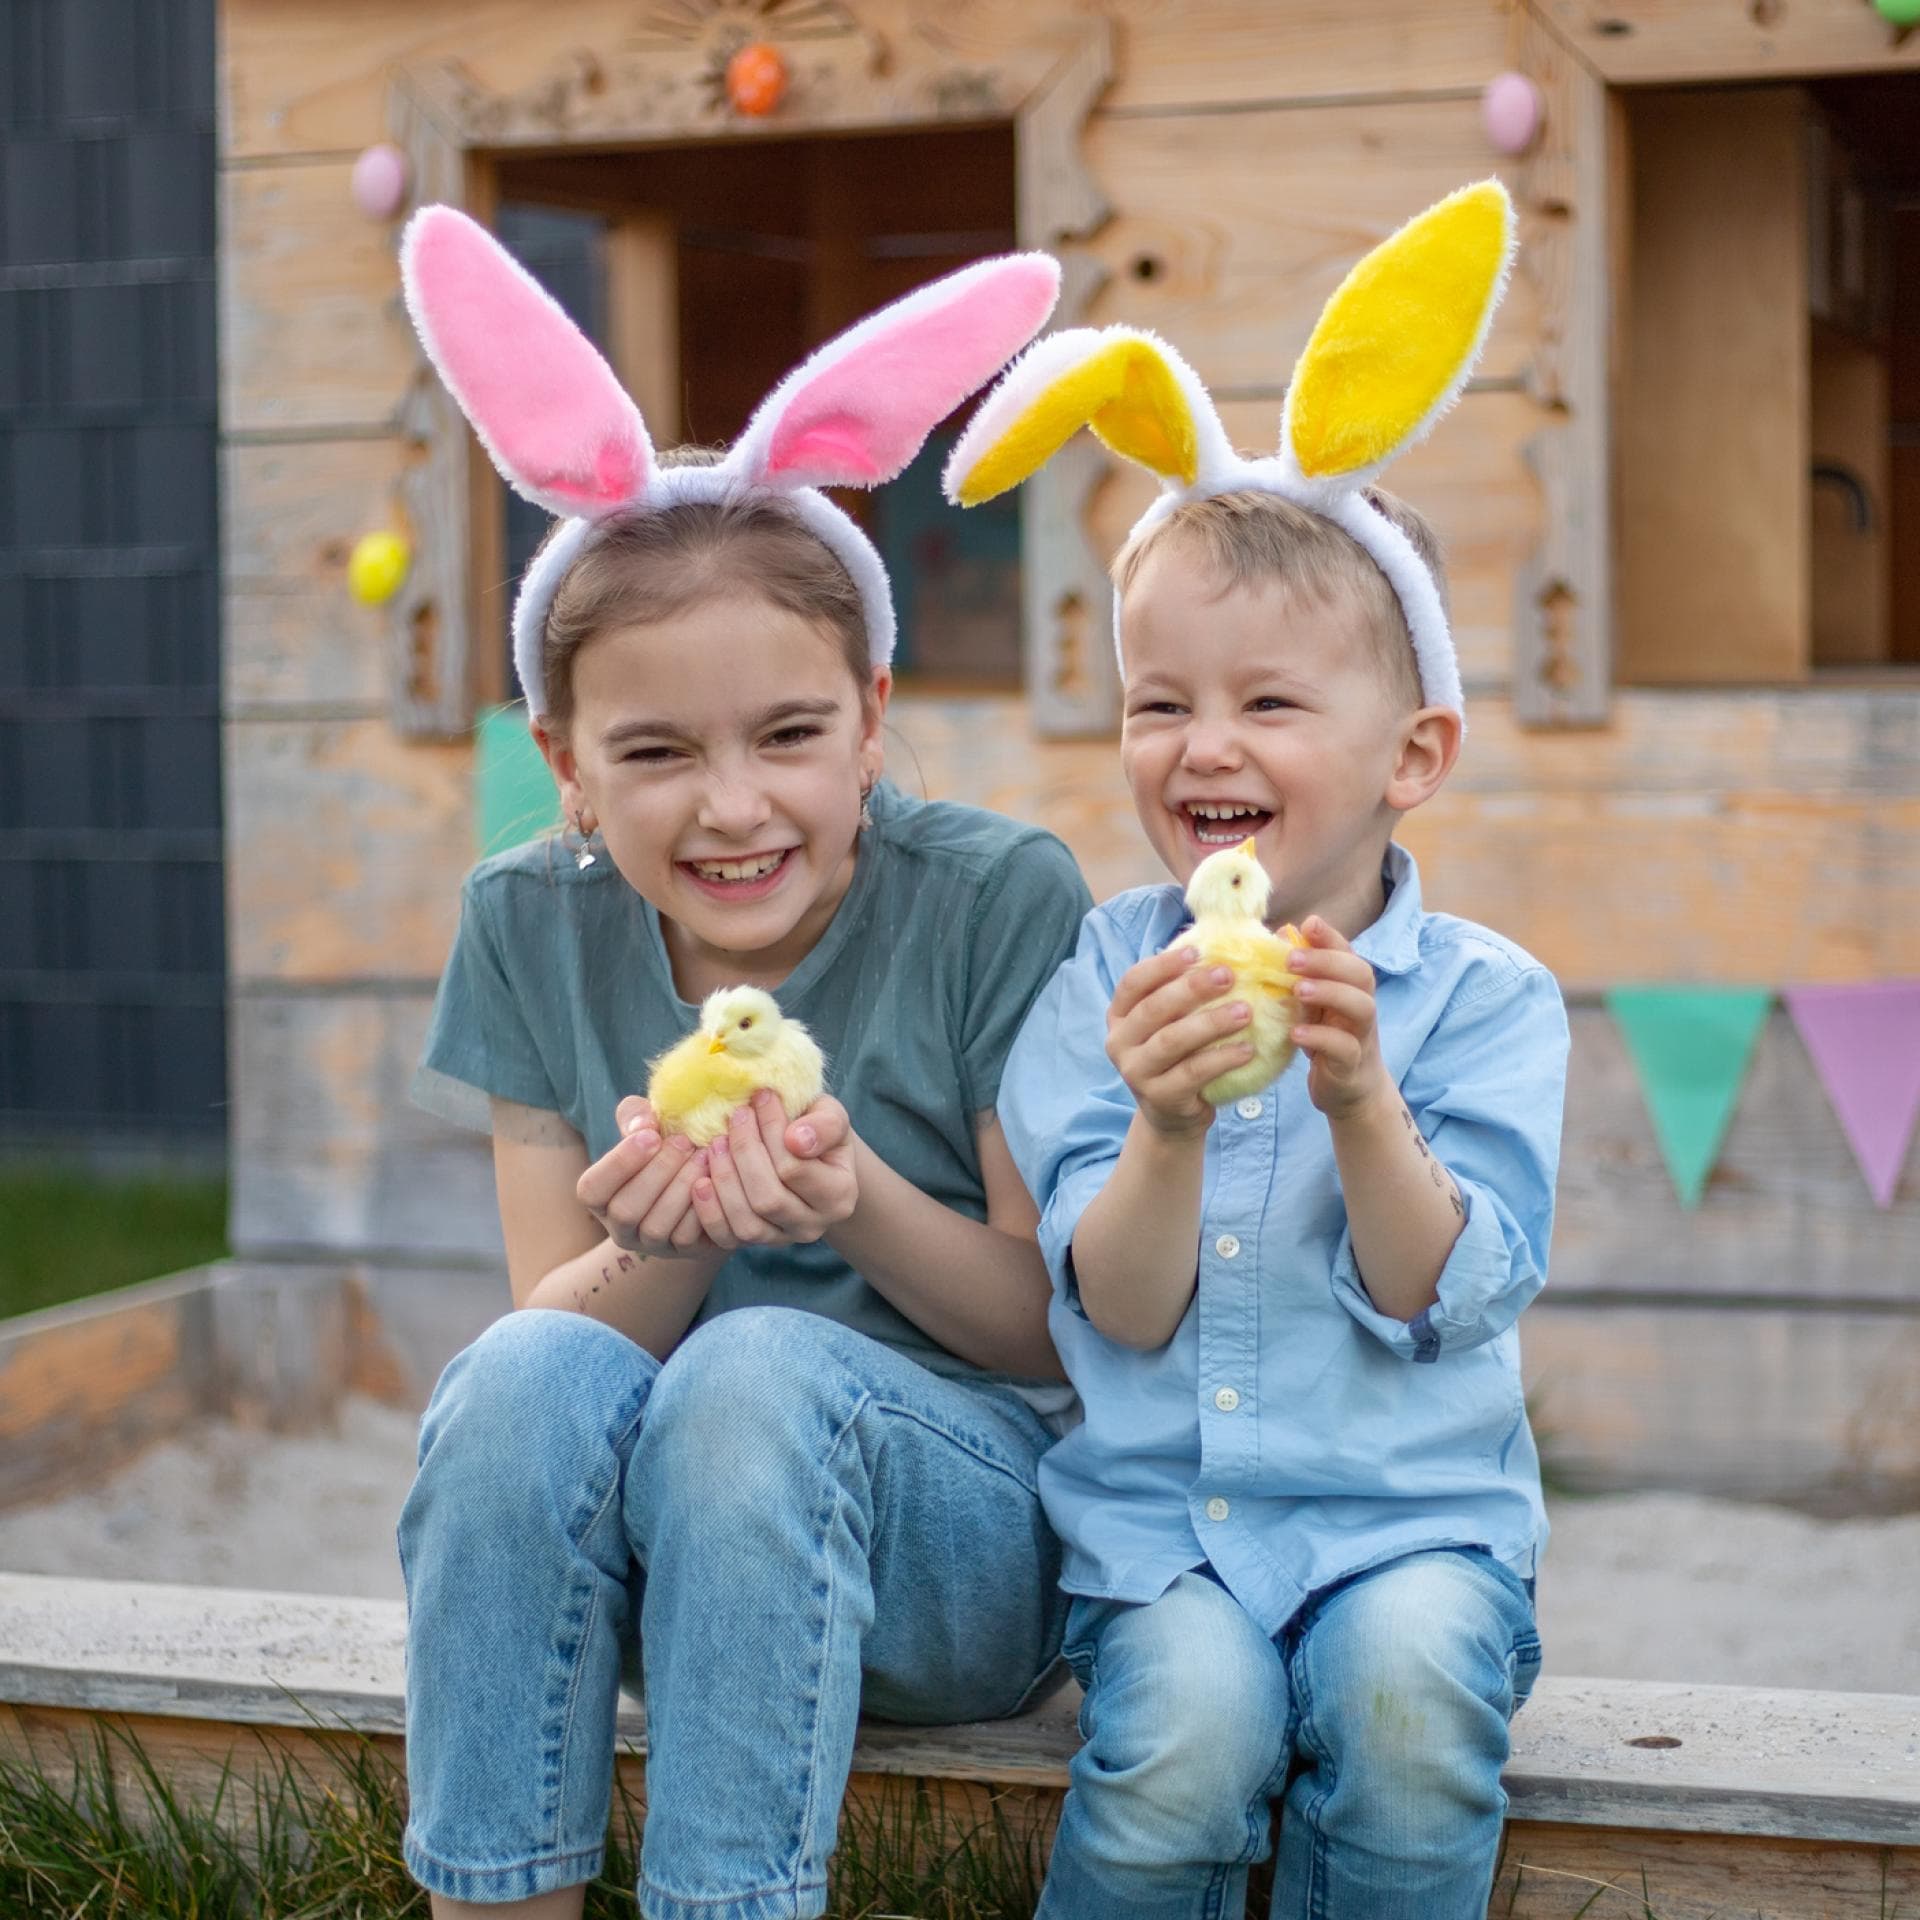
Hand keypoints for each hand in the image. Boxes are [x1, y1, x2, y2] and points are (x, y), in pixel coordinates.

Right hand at [575, 1097, 710, 1255]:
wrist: (703, 1179)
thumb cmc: (664, 1148)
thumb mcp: (646, 1127)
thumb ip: (636, 1116)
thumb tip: (643, 1124)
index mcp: (601, 1197)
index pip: (591, 1189)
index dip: (618, 1163)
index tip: (652, 1135)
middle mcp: (620, 1227)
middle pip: (625, 1210)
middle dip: (658, 1172)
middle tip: (685, 1141)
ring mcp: (651, 1244)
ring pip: (656, 1227)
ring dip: (682, 1187)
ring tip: (704, 1156)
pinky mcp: (683, 1252)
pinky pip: (687, 1238)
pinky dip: (702, 1207)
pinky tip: (713, 1180)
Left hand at [688, 1091, 858, 1250]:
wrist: (808, 1155)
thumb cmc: (816, 1129)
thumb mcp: (831, 1116)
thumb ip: (824, 1125)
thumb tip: (796, 1141)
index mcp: (840, 1195)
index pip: (794, 1168)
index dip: (771, 1130)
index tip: (761, 1097)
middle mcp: (814, 1226)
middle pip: (768, 1199)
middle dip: (744, 1153)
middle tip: (734, 1117)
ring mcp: (783, 1239)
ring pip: (747, 1223)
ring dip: (724, 1181)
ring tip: (715, 1143)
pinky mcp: (755, 1244)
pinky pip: (726, 1238)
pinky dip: (709, 1211)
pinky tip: (701, 1180)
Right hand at [1105, 944, 1253, 1140]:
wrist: (1172, 1114)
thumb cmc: (1177, 1056)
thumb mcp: (1171, 1023)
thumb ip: (1183, 992)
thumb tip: (1225, 949)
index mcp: (1119, 1015)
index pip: (1133, 982)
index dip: (1162, 965)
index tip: (1197, 953)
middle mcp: (1119, 1042)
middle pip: (1153, 1008)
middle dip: (1192, 988)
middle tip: (1229, 976)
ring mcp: (1136, 1072)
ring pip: (1172, 1040)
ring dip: (1211, 1022)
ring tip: (1246, 1011)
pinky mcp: (1159, 1097)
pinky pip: (1193, 1072)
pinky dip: (1222, 1059)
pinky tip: (1248, 1049)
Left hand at [1289, 917, 1391, 1120]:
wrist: (1348, 1092)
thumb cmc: (1325, 1041)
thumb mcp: (1312, 1007)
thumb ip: (1300, 977)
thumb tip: (1279, 937)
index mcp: (1350, 988)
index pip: (1348, 954)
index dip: (1331, 937)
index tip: (1308, 923)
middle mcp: (1361, 1007)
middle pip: (1361, 974)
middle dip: (1328, 961)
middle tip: (1291, 960)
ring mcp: (1361, 1036)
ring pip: (1362, 1007)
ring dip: (1330, 993)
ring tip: (1298, 990)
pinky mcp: (1352, 1065)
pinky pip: (1344, 1048)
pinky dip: (1320, 1038)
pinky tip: (1295, 1033)